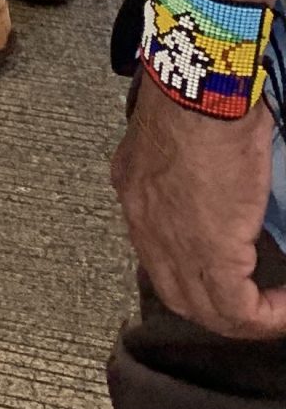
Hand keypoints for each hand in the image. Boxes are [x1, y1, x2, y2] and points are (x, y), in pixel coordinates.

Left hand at [112, 80, 285, 336]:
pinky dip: (265, 316)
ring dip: (243, 318)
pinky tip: (282, 308)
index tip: (225, 273)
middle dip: (215, 307)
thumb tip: (218, 184)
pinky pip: (238, 310)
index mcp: (136, 189)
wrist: (201, 90)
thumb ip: (187, 168)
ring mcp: (173, 244)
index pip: (156, 252)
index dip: (192, 272)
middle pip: (177, 293)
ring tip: (273, 312)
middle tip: (251, 307)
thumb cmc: (196, 91)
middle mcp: (145, 223)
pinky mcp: (212, 254)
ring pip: (205, 311)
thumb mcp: (179, 137)